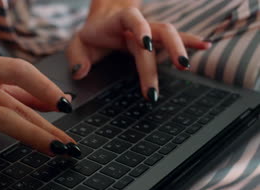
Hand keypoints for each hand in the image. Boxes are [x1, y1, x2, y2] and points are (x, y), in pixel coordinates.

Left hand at [66, 7, 210, 100]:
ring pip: (170, 34)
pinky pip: (175, 39)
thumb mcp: (77, 44)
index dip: (140, 28)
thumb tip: (80, 71)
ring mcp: (149, 32)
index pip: (131, 20)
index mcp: (118, 22)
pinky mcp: (156, 40)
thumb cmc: (91, 35)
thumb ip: (76, 57)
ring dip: (181, 47)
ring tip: (187, 64)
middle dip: (166, 53)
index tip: (146, 45)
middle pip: (158, 32)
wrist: (102, 20)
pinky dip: (189, 41)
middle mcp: (138, 25)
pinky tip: (205, 47)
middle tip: (167, 79)